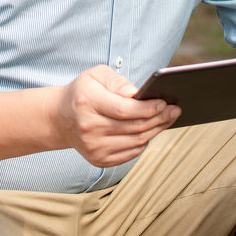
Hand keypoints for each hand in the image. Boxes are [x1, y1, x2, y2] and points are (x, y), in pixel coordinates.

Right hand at [54, 65, 179, 166]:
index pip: (124, 110)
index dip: (147, 108)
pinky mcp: (99, 160)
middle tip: (174, 110)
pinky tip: (151, 130)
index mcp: (87, 102)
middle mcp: (88, 128)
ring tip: (167, 119)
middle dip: (158, 118)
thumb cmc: (83, 92)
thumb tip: (136, 94)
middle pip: (133, 127)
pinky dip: (144, 142)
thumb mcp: (96, 75)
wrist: (61, 118)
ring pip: (135, 142)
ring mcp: (93, 147)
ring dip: (155, 130)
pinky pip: (131, 153)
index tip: (164, 102)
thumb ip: (117, 81)